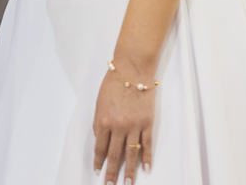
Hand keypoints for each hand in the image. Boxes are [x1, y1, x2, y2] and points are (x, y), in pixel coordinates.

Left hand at [93, 62, 154, 184]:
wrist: (132, 71)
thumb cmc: (113, 85)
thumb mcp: (99, 103)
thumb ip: (99, 123)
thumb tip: (101, 141)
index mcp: (103, 121)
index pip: (100, 147)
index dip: (99, 162)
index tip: (97, 172)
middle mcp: (119, 126)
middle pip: (115, 155)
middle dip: (112, 172)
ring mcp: (135, 126)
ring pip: (132, 154)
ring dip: (129, 171)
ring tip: (127, 184)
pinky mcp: (148, 123)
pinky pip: (147, 145)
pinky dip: (147, 158)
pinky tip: (146, 169)